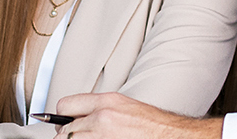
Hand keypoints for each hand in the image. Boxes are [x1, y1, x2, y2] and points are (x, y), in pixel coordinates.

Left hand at [54, 93, 222, 138]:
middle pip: (64, 130)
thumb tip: (78, 119)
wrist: (173, 136)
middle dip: (67, 136)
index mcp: (107, 102)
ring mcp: (104, 136)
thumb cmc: (155, 125)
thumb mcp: (126, 107)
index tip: (64, 124)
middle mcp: (103, 117)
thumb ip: (101, 110)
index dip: (62, 118)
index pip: (65, 106)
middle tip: (77, 138)